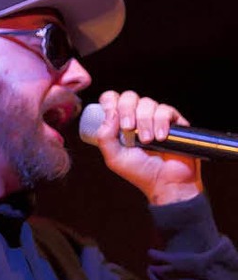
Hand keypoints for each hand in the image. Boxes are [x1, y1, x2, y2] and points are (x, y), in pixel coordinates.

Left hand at [94, 90, 202, 204]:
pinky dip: (161, 121)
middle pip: (130, 96)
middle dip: (127, 110)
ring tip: (147, 141)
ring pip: (148, 103)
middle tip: (129, 129)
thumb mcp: (114, 157)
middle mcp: (138, 117)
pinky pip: (166, 110)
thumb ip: (104, 137)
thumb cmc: (140, 172)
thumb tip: (110, 114)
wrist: (166, 183)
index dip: (110, 101)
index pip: (112, 99)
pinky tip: (161, 137)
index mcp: (120, 122)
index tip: (112, 114)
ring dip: (145, 121)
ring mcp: (156, 118)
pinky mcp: (175, 121)